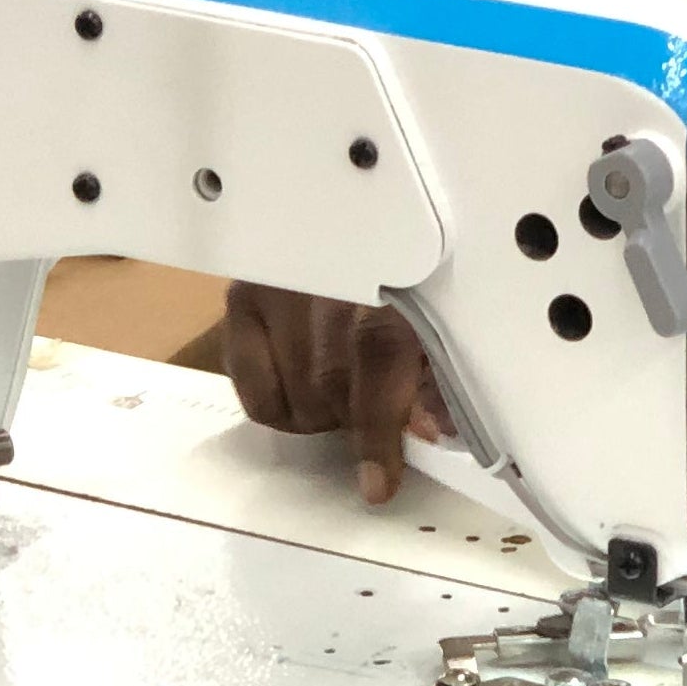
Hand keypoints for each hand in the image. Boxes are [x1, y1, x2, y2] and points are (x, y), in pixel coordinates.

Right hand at [220, 284, 453, 504]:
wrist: (355, 202)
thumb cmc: (414, 264)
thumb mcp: (441, 311)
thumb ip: (436, 374)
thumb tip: (432, 433)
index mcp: (390, 276)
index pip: (376, 363)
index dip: (378, 433)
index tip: (378, 483)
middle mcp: (325, 280)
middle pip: (329, 387)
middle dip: (356, 418)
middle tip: (375, 411)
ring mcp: (278, 288)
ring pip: (292, 394)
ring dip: (322, 412)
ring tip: (343, 391)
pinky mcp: (244, 294)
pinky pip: (251, 385)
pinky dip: (279, 403)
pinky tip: (303, 388)